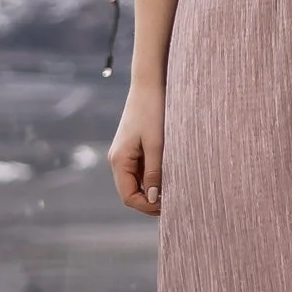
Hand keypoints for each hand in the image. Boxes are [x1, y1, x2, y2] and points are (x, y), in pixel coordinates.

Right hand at [108, 84, 165, 214]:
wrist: (149, 84)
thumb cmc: (153, 111)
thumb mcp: (157, 144)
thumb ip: (155, 172)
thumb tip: (153, 198)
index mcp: (119, 160)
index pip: (128, 196)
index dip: (146, 206)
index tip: (168, 207)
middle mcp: (117, 159)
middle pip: (130, 191)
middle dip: (149, 200)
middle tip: (174, 202)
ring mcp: (124, 154)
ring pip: (136, 181)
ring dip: (152, 188)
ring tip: (174, 189)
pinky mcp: (132, 147)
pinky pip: (140, 169)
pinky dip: (153, 176)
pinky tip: (169, 175)